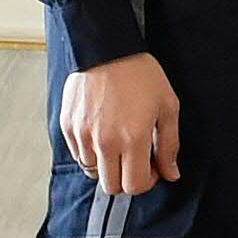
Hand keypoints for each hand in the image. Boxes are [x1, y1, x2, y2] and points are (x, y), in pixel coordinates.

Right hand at [59, 53, 180, 194]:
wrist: (107, 50)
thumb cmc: (141, 75)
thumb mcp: (167, 106)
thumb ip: (169, 145)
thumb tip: (171, 174)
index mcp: (132, 138)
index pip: (135, 186)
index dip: (147, 181)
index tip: (152, 167)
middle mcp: (104, 142)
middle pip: (111, 187)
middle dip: (126, 178)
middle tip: (137, 158)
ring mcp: (82, 136)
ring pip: (92, 173)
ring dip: (108, 166)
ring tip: (119, 141)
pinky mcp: (67, 128)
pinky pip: (78, 155)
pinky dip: (91, 153)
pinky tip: (103, 132)